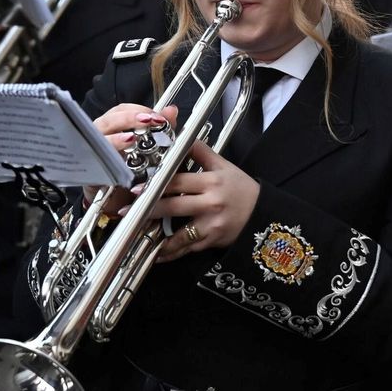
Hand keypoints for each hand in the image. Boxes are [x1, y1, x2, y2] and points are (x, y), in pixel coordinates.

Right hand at [91, 104, 177, 213]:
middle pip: (109, 120)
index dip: (138, 110)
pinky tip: (119, 161)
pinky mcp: (91, 172)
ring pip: (99, 139)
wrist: (121, 200)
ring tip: (131, 139)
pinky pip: (95, 164)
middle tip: (147, 121)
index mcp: (114, 125)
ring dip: (116, 138)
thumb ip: (161, 128)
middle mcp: (101, 135)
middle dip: (128, 119)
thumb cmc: (133, 169)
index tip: (156, 116)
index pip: (122, 109)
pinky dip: (107, 161)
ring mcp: (93, 152)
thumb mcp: (152, 148)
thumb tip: (171, 110)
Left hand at [145, 141, 260, 261]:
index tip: (138, 186)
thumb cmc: (241, 188)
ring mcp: (211, 225)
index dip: (156, 183)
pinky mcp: (212, 241)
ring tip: (136, 233)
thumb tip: (182, 138)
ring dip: (156, 235)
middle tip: (128, 209)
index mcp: (211, 182)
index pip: (178, 181)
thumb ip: (201, 152)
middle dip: (149, 208)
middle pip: (174, 206)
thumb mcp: (224, 166)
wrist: (263, 214)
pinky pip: (187, 248)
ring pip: (178, 232)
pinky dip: (170, 253)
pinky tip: (156, 253)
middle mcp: (210, 203)